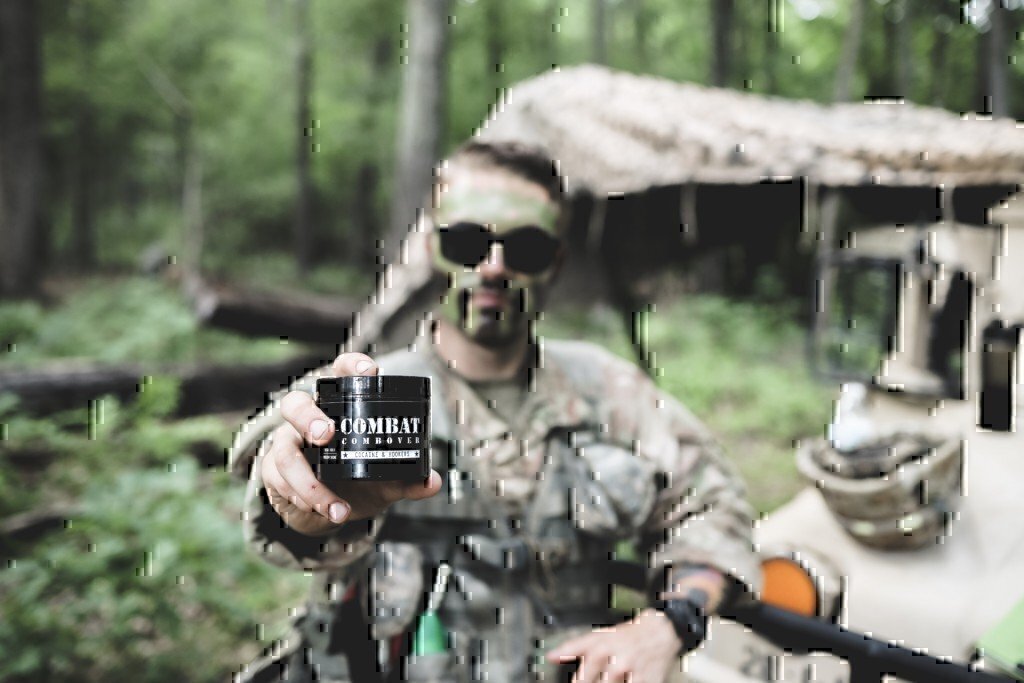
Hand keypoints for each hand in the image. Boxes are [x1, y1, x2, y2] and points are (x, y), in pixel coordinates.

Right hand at [260, 352, 441, 535]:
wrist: (327, 511)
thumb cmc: (357, 480)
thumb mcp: (385, 482)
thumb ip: (407, 481)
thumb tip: (432, 482)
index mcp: (339, 407)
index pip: (340, 374)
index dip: (352, 366)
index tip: (369, 372)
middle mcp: (308, 418)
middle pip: (296, 403)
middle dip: (309, 417)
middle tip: (327, 436)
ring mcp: (287, 442)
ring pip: (284, 448)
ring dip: (307, 480)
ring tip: (335, 506)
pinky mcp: (273, 470)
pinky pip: (278, 479)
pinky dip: (302, 498)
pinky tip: (323, 511)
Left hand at [546, 609, 682, 682]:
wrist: (661, 630)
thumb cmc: (626, 635)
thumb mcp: (599, 636)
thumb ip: (574, 647)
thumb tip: (550, 656)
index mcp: (603, 648)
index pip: (584, 674)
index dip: (580, 681)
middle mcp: (618, 660)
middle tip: (604, 678)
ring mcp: (634, 672)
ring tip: (612, 678)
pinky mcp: (649, 680)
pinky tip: (625, 680)